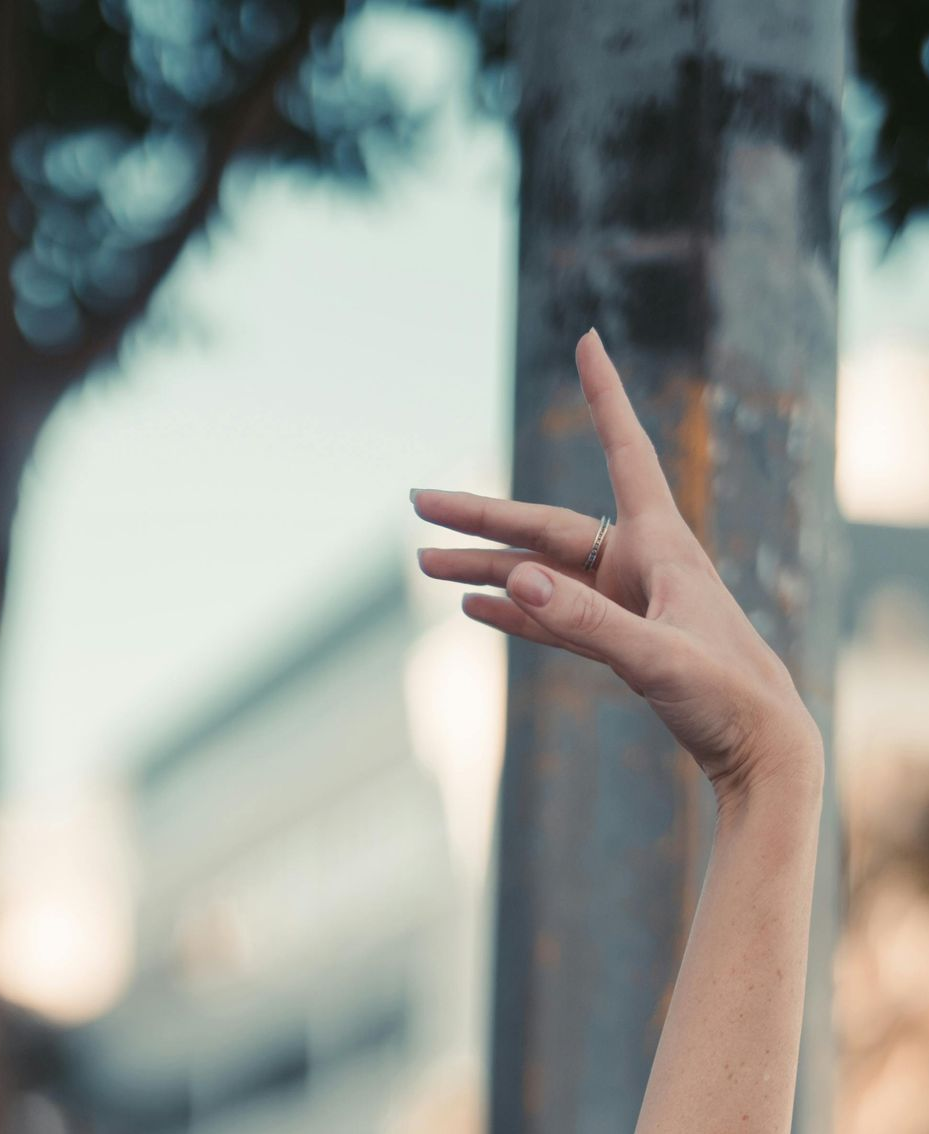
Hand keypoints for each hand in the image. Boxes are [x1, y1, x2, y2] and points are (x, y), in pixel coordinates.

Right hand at [412, 332, 821, 806]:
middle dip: (480, 515)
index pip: (626, 451)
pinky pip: (554, 619)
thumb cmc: (726, 693)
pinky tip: (474, 609)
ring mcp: (625, 605)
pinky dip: (515, 612)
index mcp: (661, 545)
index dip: (606, 397)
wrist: (759, 747)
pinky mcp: (619, 644)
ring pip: (541, 576)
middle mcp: (639, 565)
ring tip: (424, 566)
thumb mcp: (655, 658)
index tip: (589, 342)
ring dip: (484, 570)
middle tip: (418, 501)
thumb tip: (516, 579)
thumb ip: (585, 620)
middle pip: (546, 526)